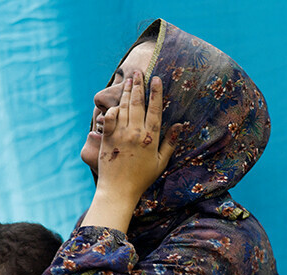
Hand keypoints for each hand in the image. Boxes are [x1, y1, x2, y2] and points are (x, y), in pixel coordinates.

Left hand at [82, 72, 180, 232]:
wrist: (118, 190)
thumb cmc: (142, 179)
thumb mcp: (161, 163)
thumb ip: (170, 143)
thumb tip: (180, 126)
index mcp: (150, 138)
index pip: (155, 110)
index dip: (156, 93)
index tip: (156, 79)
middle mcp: (135, 133)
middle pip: (138, 103)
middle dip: (138, 86)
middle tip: (138, 72)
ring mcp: (120, 134)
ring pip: (124, 107)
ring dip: (126, 92)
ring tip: (128, 80)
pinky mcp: (107, 138)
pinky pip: (109, 118)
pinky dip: (112, 109)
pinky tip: (116, 102)